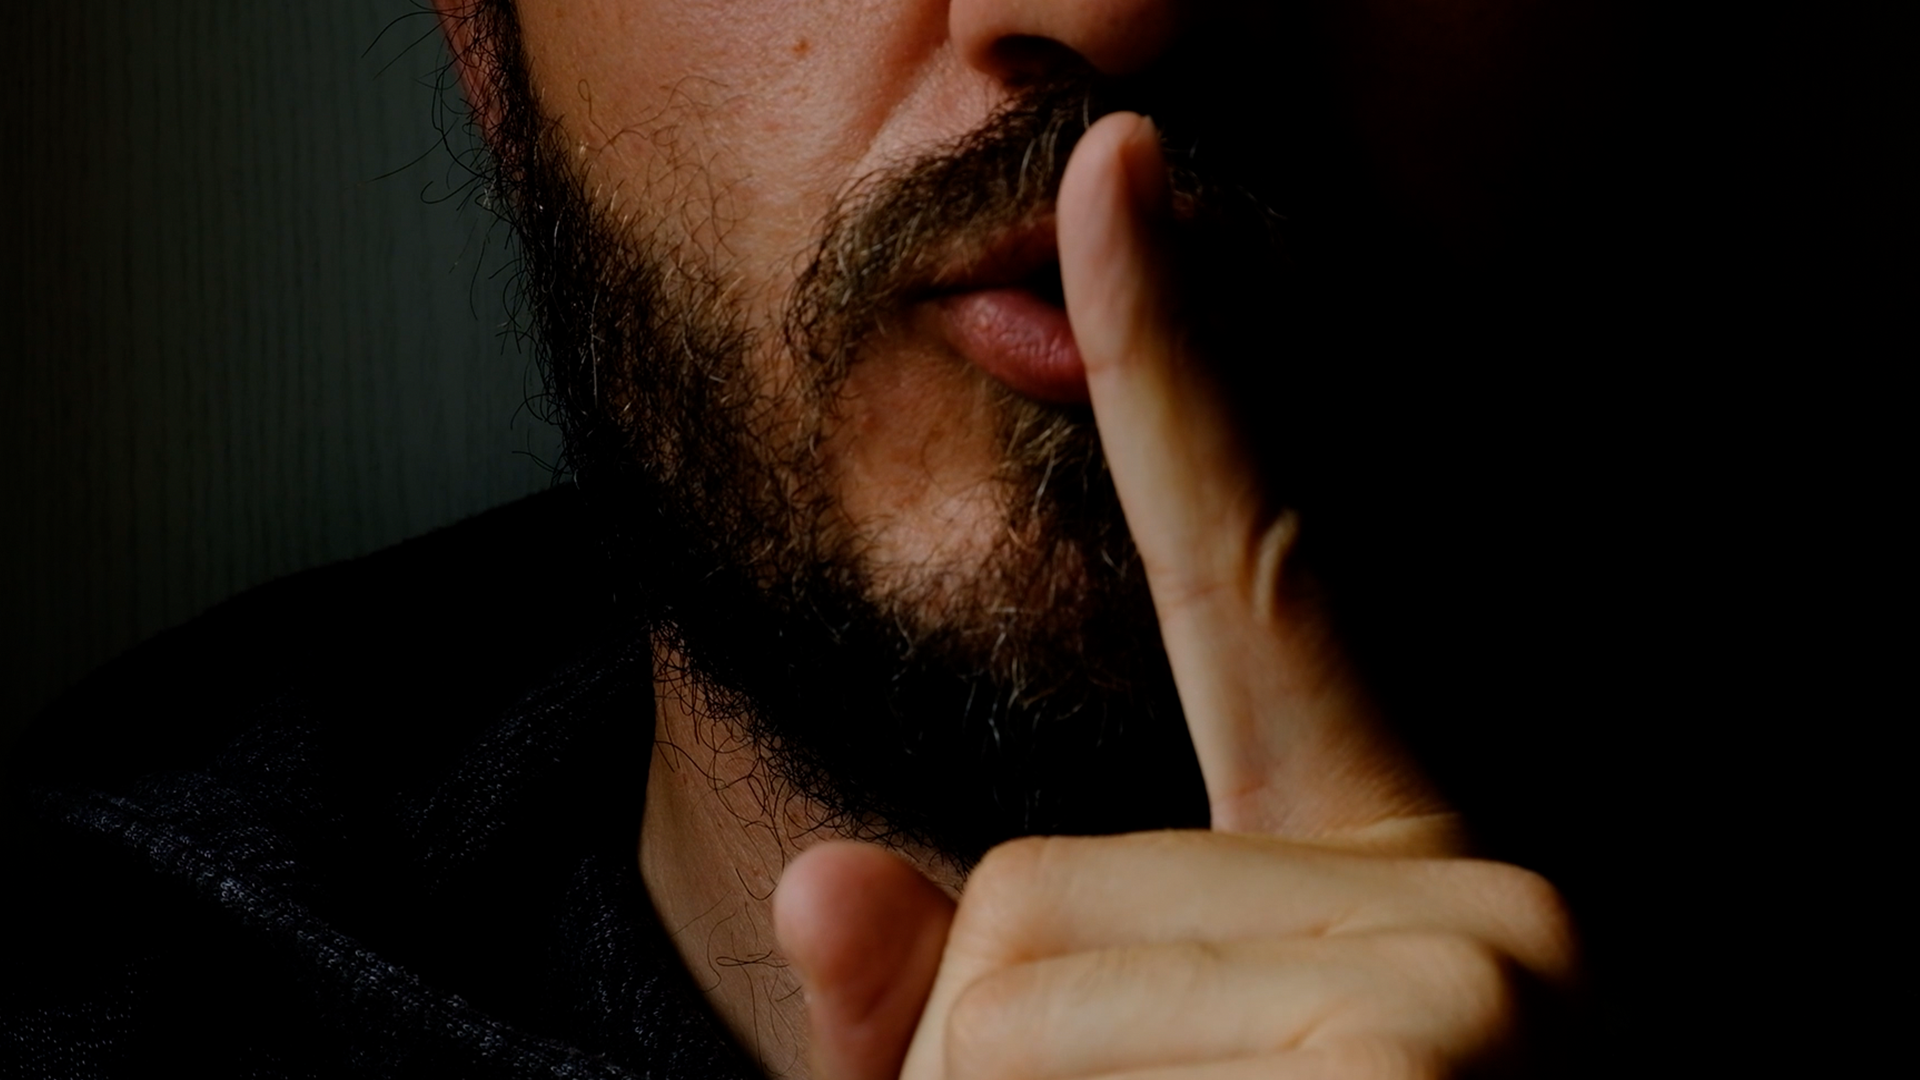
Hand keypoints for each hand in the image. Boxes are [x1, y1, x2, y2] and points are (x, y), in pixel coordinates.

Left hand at [773, 114, 1577, 1079]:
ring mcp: (1487, 973)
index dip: (1188, 369)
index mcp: (1417, 883)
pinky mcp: (1445, 1040)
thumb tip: (828, 880)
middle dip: (1020, 1077)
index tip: (1124, 184)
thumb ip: (995, 999)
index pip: (1267, 570)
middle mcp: (1486, 893)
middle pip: (1024, 904)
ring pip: (1007, 997)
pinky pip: (1044, 1072)